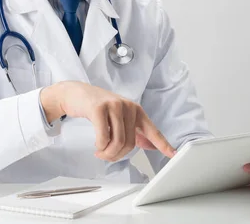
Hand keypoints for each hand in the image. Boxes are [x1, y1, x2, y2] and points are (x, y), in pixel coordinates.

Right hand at [40, 81, 175, 161]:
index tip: (173, 154)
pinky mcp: (99, 108)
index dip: (163, 144)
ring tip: (101, 152)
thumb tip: (151, 145)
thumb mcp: (119, 117)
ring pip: (118, 142)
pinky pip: (103, 138)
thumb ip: (134, 130)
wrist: (76, 94)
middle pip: (130, 144)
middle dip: (117, 155)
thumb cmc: (98, 107)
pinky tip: (96, 144)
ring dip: (107, 153)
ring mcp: (114, 105)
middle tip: (106, 155)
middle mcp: (128, 106)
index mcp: (136, 110)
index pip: (152, 130)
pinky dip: (99, 146)